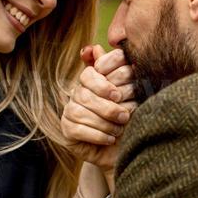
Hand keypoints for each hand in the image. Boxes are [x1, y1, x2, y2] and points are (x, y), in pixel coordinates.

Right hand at [62, 44, 136, 169]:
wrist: (123, 148)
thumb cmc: (127, 119)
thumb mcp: (130, 96)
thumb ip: (121, 74)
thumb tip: (104, 49)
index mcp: (92, 82)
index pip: (89, 74)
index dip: (102, 83)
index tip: (118, 94)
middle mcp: (77, 94)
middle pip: (84, 94)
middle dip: (107, 107)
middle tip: (125, 115)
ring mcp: (69, 112)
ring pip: (81, 113)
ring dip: (104, 123)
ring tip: (119, 130)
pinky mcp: (67, 130)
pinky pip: (77, 129)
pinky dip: (96, 135)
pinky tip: (109, 138)